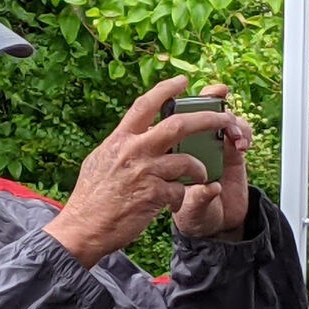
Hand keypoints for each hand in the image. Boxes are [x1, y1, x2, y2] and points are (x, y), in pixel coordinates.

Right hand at [43, 76, 252, 267]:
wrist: (83, 228)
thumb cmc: (90, 197)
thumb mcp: (100, 160)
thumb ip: (121, 146)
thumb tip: (135, 135)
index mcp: (119, 139)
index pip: (145, 105)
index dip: (166, 89)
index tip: (183, 81)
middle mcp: (133, 151)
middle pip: (179, 125)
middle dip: (208, 119)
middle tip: (226, 118)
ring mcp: (144, 173)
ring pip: (188, 161)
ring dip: (200, 168)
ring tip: (201, 174)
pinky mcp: (153, 196)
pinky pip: (181, 190)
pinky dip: (182, 195)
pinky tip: (174, 202)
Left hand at [169, 83, 251, 241]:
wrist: (210, 227)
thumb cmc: (189, 213)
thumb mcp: (188, 210)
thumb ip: (196, 198)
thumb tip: (209, 188)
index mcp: (166, 149)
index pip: (166, 117)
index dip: (170, 95)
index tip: (182, 83)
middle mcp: (189, 143)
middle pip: (197, 111)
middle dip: (209, 99)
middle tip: (219, 94)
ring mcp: (210, 147)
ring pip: (221, 120)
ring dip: (229, 119)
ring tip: (234, 134)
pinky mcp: (231, 154)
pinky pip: (238, 135)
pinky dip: (242, 133)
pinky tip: (242, 144)